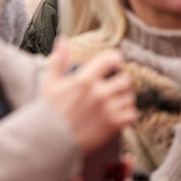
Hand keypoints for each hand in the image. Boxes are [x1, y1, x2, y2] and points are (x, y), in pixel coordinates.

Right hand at [42, 37, 137, 153]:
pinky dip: (128, 114)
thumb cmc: (48, 111)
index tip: (114, 61)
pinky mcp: (113, 125)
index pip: (110, 60)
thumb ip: (59, 60)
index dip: (115, 58)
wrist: (50, 140)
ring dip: (124, 98)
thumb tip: (62, 39)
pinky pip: (132, 115)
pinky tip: (118, 114)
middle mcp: (99, 93)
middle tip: (114, 85)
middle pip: (125, 80)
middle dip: (121, 81)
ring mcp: (108, 110)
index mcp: (84, 80)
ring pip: (130, 97)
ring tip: (115, 101)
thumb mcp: (50, 82)